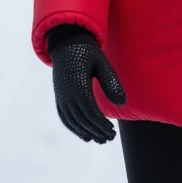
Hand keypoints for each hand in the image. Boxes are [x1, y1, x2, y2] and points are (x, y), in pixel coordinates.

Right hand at [47, 25, 126, 143]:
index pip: (91, 113)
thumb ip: (111, 83)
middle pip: (82, 120)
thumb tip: (122, 103)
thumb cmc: (87, 51)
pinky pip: (64, 117)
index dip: (101, 124)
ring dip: (86, 132)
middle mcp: (67, 94)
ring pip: (72, 121)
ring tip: (99, 140)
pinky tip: (84, 134)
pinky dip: (73, 128)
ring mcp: (61, 96)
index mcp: (78, 86)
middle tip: (110, 138)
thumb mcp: (102, 63)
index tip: (112, 131)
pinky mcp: (59, 96)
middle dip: (96, 131)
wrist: (66, 42)